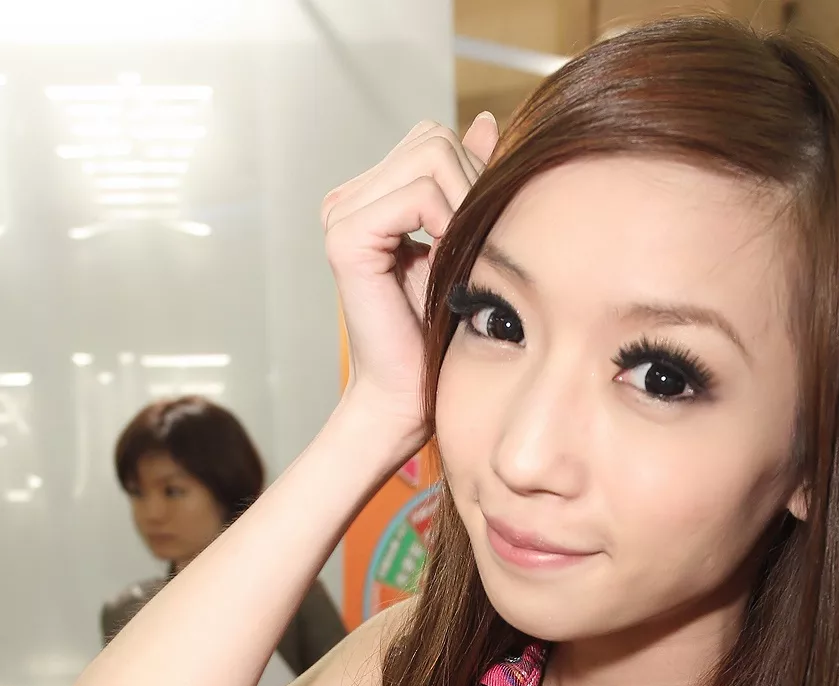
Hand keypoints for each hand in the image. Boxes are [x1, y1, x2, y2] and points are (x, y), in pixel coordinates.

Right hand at [322, 112, 499, 454]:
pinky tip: (451, 262)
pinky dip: (449, 222)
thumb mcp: (464, 244)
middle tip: (479, 247)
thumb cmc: (439, 338)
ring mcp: (342, 214)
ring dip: (466, 202)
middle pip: (434, 138)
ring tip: (466, 256)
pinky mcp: (345, 236)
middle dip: (472, 184)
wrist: (408, 399)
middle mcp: (348, 199)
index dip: (473, 176)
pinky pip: (417, 195)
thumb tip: (484, 121)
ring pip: (431, 154)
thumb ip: (468, 182)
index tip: (482, 234)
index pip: (434, 140)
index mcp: (370, 198)